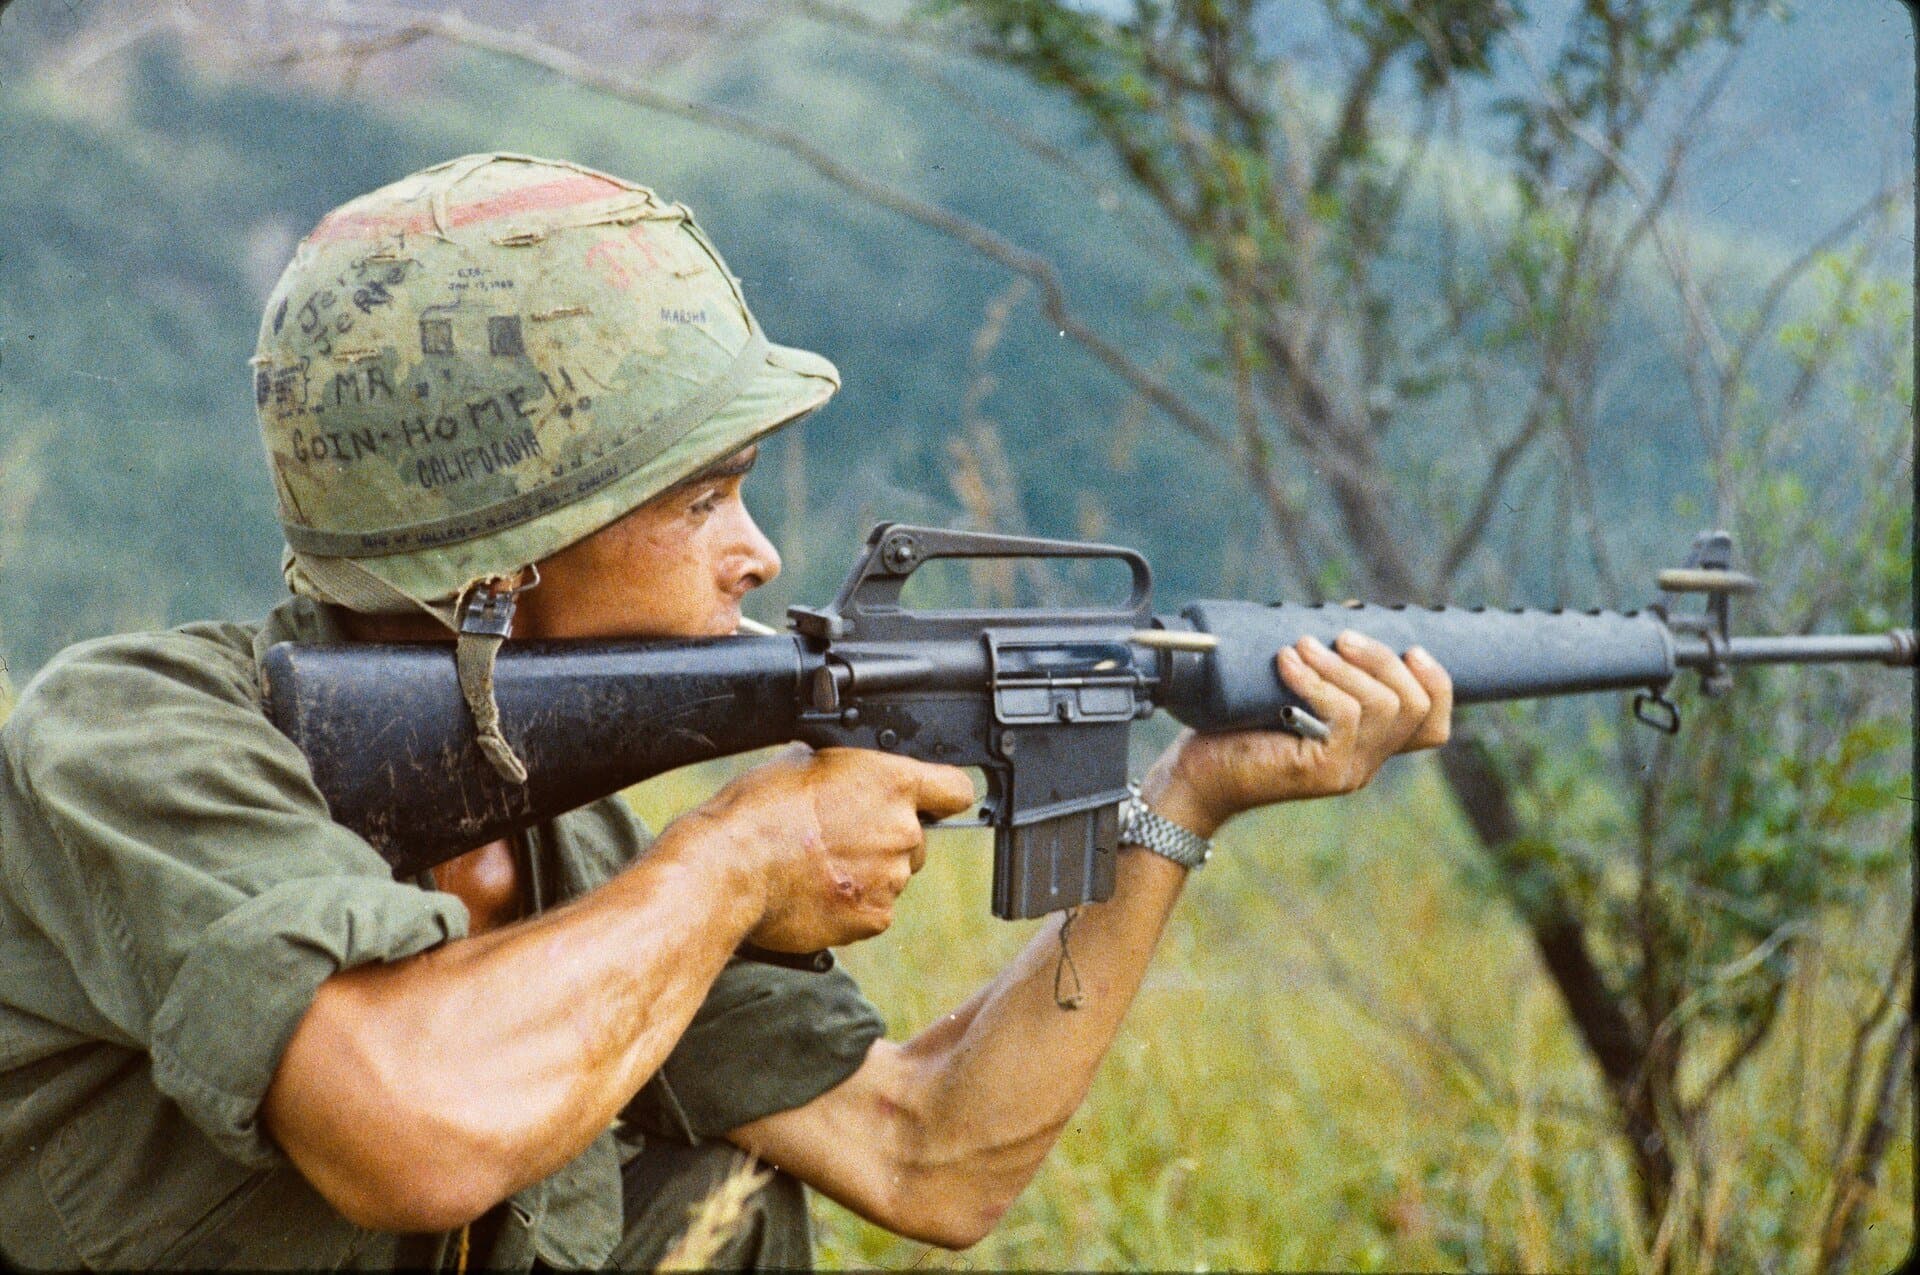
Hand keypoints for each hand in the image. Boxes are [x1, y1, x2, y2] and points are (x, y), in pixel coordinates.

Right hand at [692, 744, 974, 950]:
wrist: (729, 869)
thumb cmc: (758, 810)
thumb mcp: (805, 761)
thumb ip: (847, 770)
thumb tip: (847, 773)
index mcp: (894, 783)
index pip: (955, 789)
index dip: (938, 795)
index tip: (924, 801)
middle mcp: (903, 831)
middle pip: (915, 838)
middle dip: (886, 838)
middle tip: (839, 837)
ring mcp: (891, 879)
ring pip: (892, 876)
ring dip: (867, 873)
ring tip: (816, 866)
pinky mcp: (872, 919)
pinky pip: (874, 910)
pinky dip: (851, 905)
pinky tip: (815, 892)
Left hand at [1144, 631, 1452, 835]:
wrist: (1193, 777)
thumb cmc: (1233, 728)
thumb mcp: (1289, 689)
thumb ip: (1325, 665)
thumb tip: (1351, 610)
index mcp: (1366, 747)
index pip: (1433, 726)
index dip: (1436, 684)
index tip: (1410, 649)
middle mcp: (1365, 764)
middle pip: (1413, 707)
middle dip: (1383, 660)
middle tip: (1339, 637)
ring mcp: (1347, 771)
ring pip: (1382, 707)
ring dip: (1343, 665)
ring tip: (1301, 646)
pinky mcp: (1323, 772)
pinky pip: (1343, 715)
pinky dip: (1316, 680)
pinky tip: (1287, 663)